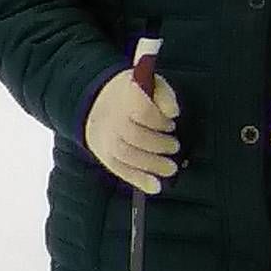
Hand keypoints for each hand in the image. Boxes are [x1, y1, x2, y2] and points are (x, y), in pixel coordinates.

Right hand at [85, 67, 179, 194]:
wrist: (96, 102)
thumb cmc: (133, 93)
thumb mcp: (149, 84)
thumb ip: (164, 95)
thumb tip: (173, 112)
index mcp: (123, 97)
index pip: (142, 112)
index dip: (159, 121)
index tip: (171, 125)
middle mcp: (111, 120)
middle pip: (134, 136)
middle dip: (158, 145)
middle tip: (175, 146)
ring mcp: (105, 139)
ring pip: (127, 156)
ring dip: (151, 165)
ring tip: (171, 169)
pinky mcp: (103, 155)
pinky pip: (119, 169)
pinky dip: (138, 180)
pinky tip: (155, 187)